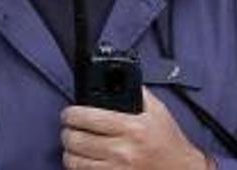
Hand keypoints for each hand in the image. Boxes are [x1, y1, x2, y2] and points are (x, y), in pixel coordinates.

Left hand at [61, 88, 210, 168]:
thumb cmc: (168, 141)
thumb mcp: (157, 111)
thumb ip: (137, 92)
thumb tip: (117, 75)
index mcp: (132, 128)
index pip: (87, 117)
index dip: (71, 114)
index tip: (69, 113)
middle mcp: (123, 151)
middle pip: (75, 140)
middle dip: (67, 131)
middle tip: (70, 128)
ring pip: (74, 160)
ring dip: (70, 151)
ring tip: (74, 145)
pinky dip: (78, 166)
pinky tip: (82, 159)